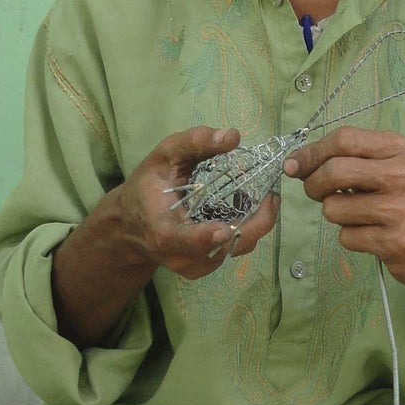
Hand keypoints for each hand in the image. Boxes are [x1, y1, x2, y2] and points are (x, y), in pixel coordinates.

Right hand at [52, 126, 277, 346]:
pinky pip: (235, 250)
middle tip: (272, 197)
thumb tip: (232, 136)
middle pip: (225, 247)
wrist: (132, 224)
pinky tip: (248, 211)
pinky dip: (247, 230)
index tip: (224, 230)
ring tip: (264, 199)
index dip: (205, 237)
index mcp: (162, 232)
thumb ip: (194, 143)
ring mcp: (194, 266)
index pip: (184, 240)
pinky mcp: (205, 268)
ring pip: (236, 249)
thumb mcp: (163, 157)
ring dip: (255, 224)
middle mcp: (180, 257)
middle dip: (256, 223)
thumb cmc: (147, 186)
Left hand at [284, 128, 404, 291]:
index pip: (345, 140)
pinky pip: (347, 237)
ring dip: (336, 215)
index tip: (296, 164)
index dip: (312, 152)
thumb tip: (300, 163)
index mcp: (403, 151)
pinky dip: (351, 238)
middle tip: (316, 192)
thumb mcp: (399, 169)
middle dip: (314, 184)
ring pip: (334, 208)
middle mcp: (404, 176)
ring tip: (358, 217)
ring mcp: (400, 211)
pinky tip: (372, 236)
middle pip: (334, 171)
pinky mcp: (395, 243)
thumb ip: (357, 160)